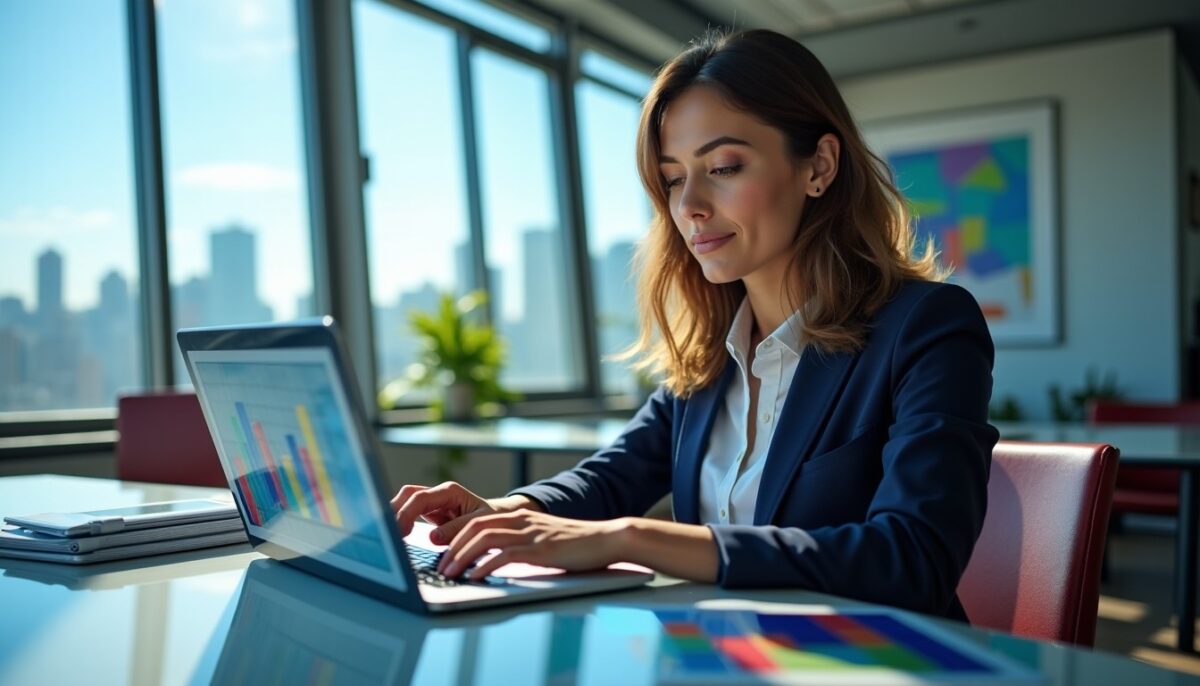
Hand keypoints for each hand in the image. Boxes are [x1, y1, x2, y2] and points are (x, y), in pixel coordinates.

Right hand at [390, 481, 539, 544]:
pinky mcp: (429, 514)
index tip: (399, 533)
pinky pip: (409, 513)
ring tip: (388, 536)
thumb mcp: (480, 524)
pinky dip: (400, 522)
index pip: (420, 498)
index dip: (406, 514)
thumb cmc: (492, 520)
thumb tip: (434, 537)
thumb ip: (457, 529)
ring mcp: (432, 503)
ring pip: (405, 502)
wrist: (499, 520)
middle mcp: (438, 494)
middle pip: (407, 495)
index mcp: (449, 492)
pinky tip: (395, 536)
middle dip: (395, 513)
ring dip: (395, 516)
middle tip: (388, 536)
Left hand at [437, 510, 625, 580]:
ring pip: (486, 539)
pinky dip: (486, 566)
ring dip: (463, 557)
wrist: (608, 539)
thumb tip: (497, 559)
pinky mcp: (541, 550)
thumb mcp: (545, 539)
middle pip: (476, 527)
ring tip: (450, 573)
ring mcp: (531, 534)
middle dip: (453, 546)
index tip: (442, 548)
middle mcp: (523, 521)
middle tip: (440, 565)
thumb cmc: (579, 544)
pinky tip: (476, 577)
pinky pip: (506, 555)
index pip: (479, 519)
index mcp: (522, 516)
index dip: (456, 533)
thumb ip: (523, 543)